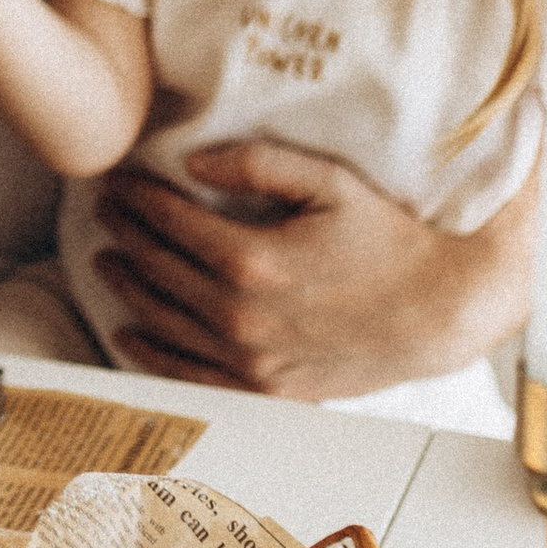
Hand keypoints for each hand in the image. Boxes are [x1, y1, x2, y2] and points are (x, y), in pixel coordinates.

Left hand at [88, 141, 530, 400]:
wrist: (441, 311)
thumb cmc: (390, 239)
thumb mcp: (330, 182)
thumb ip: (257, 163)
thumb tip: (191, 160)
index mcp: (251, 259)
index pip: (168, 222)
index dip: (135, 198)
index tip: (116, 182)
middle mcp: (240, 315)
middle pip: (158, 269)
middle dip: (124, 235)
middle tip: (105, 211)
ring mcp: (251, 358)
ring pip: (164, 322)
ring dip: (128, 289)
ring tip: (107, 261)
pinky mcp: (268, 387)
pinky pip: (192, 375)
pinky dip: (153, 354)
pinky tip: (131, 335)